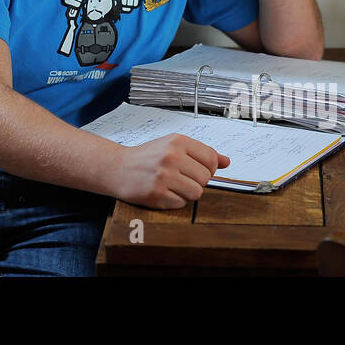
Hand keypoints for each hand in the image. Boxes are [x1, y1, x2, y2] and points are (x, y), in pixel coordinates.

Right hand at [110, 134, 230, 209]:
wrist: (117, 167)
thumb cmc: (147, 157)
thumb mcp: (173, 146)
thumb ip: (201, 153)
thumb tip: (226, 162)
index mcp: (177, 141)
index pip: (211, 159)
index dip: (208, 169)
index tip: (197, 170)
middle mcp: (171, 157)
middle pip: (205, 178)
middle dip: (196, 181)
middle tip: (179, 178)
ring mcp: (164, 176)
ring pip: (196, 193)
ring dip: (187, 193)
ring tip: (172, 185)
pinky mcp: (157, 194)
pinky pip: (181, 203)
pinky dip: (174, 201)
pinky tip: (163, 192)